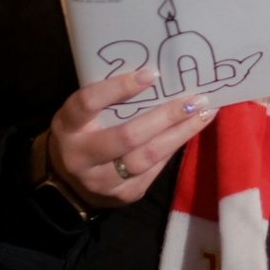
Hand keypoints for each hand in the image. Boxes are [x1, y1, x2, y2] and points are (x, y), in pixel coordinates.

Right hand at [46, 68, 215, 209]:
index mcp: (67, 126)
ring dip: (179, 134)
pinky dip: (173, 149)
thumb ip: (108, 98)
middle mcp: (80, 157)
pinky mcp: (123, 195)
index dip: (119, 88)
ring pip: (146, 158)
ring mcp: (101, 181)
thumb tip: (156, 76)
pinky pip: (154, 170)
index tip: (152, 74)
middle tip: (194, 99)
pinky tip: (189, 132)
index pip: (89, 103)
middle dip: (165, 116)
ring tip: (203, 114)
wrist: (69, 184)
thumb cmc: (83, 133)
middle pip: (127, 136)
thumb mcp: (83, 114)